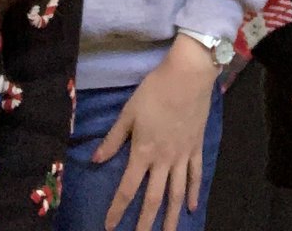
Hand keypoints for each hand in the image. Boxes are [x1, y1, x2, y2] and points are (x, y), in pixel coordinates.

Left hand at [94, 34, 217, 230]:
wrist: (188, 76)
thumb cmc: (155, 90)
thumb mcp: (129, 111)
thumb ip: (114, 138)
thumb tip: (96, 160)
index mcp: (144, 152)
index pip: (128, 188)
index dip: (117, 209)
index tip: (109, 226)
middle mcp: (164, 160)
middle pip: (154, 199)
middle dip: (145, 223)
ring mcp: (183, 155)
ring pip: (177, 193)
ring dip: (171, 217)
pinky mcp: (196, 147)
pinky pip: (196, 175)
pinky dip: (194, 192)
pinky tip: (192, 207)